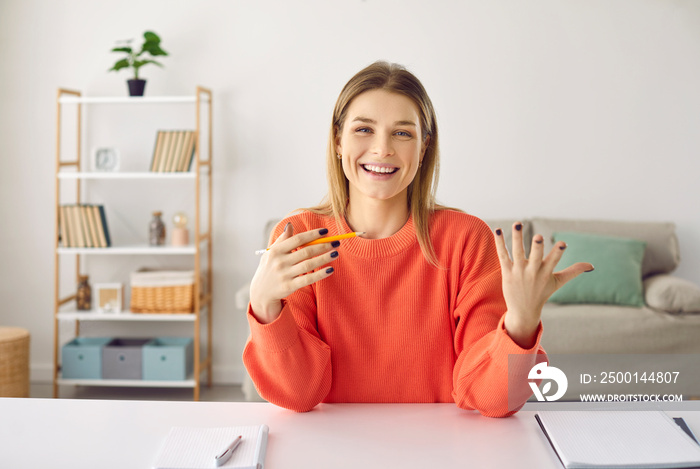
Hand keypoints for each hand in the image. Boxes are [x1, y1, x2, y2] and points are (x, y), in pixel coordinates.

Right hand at [249, 223, 338, 323]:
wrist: (260, 292)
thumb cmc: (269, 268)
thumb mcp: (270, 252)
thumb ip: (282, 239)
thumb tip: (290, 225)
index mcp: (276, 251)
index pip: (297, 239)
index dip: (312, 234)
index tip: (325, 231)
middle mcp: (280, 262)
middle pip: (306, 251)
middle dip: (323, 246)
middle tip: (336, 242)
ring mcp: (285, 275)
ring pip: (309, 265)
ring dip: (324, 258)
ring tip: (335, 253)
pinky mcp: (289, 286)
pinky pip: (308, 279)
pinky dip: (320, 274)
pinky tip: (330, 269)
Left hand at [494, 222, 593, 347]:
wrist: (523, 310)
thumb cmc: (542, 293)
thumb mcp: (558, 282)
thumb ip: (573, 271)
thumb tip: (591, 266)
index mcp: (546, 273)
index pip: (553, 261)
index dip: (558, 252)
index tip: (563, 243)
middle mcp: (532, 272)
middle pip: (535, 257)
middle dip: (537, 247)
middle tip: (539, 236)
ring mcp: (518, 271)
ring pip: (517, 252)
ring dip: (517, 238)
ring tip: (517, 223)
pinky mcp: (506, 271)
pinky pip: (503, 255)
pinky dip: (500, 242)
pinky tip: (498, 229)